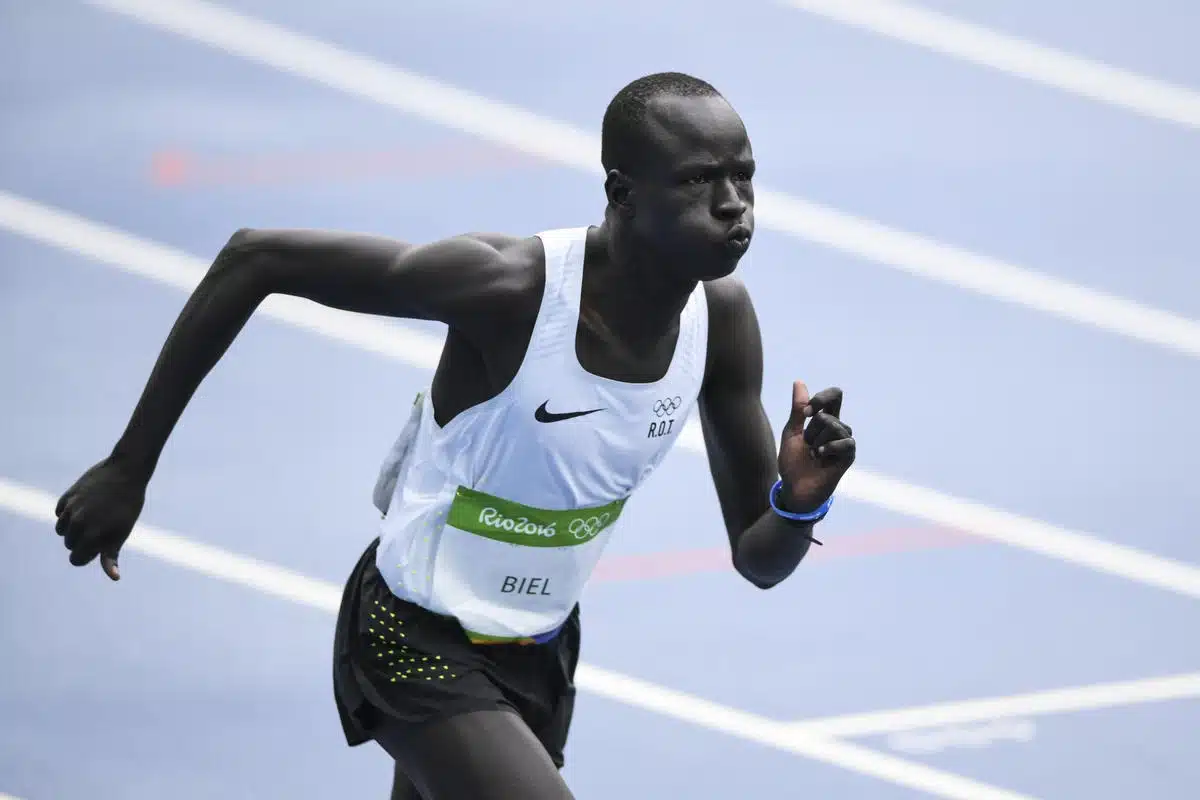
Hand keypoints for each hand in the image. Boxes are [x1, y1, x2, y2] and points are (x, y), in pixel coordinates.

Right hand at [54, 457, 146, 580]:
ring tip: (94, 515)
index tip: (101, 545)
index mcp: (91, 535)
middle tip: (102, 526)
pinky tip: (85, 504)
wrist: (126, 471)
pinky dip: (68, 512)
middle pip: (70, 545)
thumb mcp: (122, 532)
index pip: (76, 560)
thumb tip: (114, 577)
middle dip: (82, 541)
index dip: (88, 555)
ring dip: (73, 527)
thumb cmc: (128, 506)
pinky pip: (60, 512)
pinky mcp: (67, 496)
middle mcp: (77, 523)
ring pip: (61, 530)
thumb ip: (112, 556)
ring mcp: (70, 508)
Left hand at [777, 382, 855, 512]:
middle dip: (810, 430)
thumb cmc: (793, 462)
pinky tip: (819, 456)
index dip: (821, 399)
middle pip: (827, 415)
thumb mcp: (792, 432)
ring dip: (816, 441)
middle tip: (808, 447)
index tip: (805, 413)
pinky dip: (828, 448)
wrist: (794, 488)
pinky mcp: (849, 456)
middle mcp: (838, 428)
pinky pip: (844, 441)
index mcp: (825, 419)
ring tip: (813, 454)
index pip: (835, 396)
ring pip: (833, 426)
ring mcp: (845, 442)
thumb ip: (798, 409)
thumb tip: (799, 382)